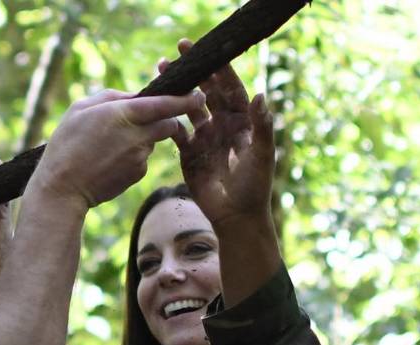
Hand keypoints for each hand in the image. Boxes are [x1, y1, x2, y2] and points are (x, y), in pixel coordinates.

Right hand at [31, 87, 206, 213]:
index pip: (168, 104)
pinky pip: (143, 157)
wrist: (62, 189)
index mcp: (124, 113)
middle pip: (170, 123)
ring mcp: (140, 157)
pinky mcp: (138, 174)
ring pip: (154, 140)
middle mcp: (138, 136)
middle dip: (166, 118)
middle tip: (147, 117)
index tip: (199, 94)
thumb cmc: (65, 144)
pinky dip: (132, 155)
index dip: (187, 99)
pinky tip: (109, 160)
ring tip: (111, 144)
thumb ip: (112, 97)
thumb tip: (136, 96)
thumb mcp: (80, 109)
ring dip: (142, 137)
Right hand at [171, 39, 274, 231]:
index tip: (207, 51)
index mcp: (242, 122)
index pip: (230, 89)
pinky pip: (176, 133)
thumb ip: (262, 127)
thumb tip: (260, 95)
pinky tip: (156, 108)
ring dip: (177, 92)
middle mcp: (222, 126)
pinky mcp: (189, 154)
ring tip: (162, 74)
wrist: (235, 217)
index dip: (220, 69)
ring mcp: (204, 139)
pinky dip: (167, 121)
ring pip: (188, 108)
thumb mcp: (262, 156)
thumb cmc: (254, 188)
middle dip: (194, 73)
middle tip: (178, 52)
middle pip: (207, 93)